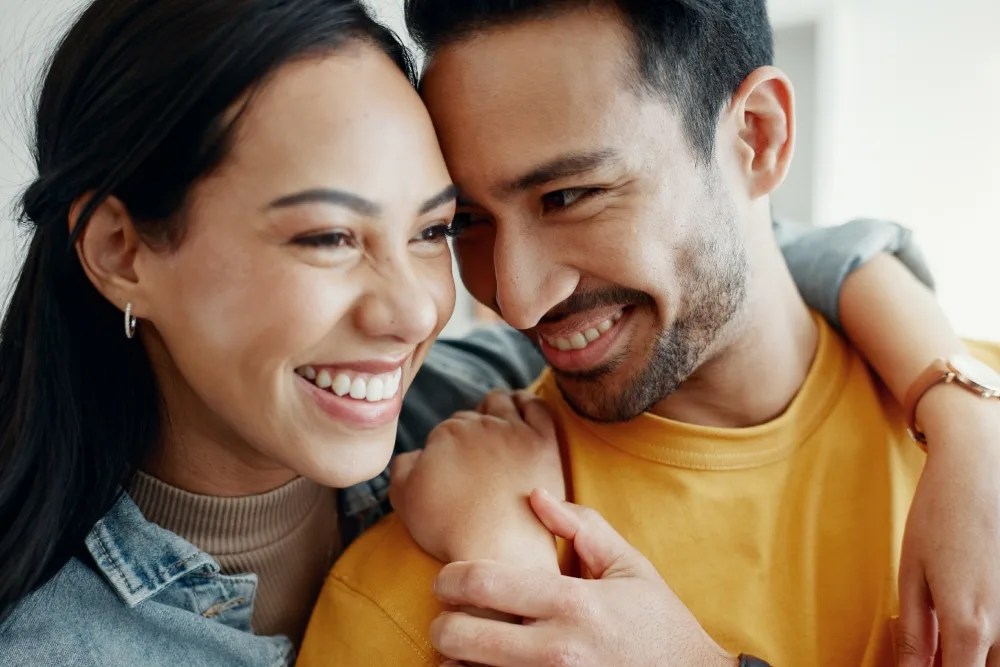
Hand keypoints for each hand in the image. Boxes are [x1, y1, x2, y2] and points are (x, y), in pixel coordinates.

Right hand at [390, 390, 564, 570]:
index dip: (445, 449)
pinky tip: (521, 413)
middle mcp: (481, 423)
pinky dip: (526, 403)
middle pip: (472, 416)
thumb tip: (417, 453)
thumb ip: (403, 465)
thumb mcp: (404, 498)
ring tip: (494, 428)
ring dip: (494, 408)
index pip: (444, 429)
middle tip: (473, 460)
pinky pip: (536, 406)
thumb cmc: (450, 528)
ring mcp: (516, 430)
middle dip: (469, 433)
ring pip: (501, 401)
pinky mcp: (543, 442)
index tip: (451, 469)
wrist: (498, 550)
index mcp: (447, 433)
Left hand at [430, 489, 736, 666]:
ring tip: (463, 646)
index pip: (484, 583)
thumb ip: (580, 527)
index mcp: (573, 603)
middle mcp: (557, 650)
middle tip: (447, 615)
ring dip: (456, 659)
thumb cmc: (657, 623)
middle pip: (462, 636)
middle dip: (442, 623)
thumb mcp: (628, 566)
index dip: (450, 577)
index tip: (447, 579)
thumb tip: (535, 495)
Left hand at [897, 390, 999, 665]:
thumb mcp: (912, 574)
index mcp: (968, 624)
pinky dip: (996, 633)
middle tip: (939, 646)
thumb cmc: (939, 516)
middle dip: (961, 665)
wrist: (980, 468)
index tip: (923, 666)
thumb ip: (914, 632)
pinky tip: (978, 608)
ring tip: (954, 626)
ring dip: (980, 652)